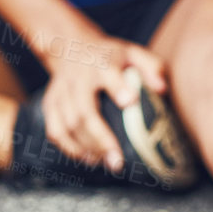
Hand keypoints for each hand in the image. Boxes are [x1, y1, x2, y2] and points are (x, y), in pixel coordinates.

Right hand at [38, 33, 168, 172]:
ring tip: (108, 163)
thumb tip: (162, 89)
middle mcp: (78, 78)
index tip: (130, 102)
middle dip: (101, 138)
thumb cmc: (110, 56)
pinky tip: (88, 159)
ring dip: (87, 148)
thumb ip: (150, 66)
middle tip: (118, 162)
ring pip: (68, 125)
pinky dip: (70, 148)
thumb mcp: (133, 53)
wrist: (70, 47)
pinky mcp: (50, 104)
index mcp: (101, 62)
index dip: (118, 87)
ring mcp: (61, 92)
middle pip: (84, 110)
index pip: (108, 73)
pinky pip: (55, 131)